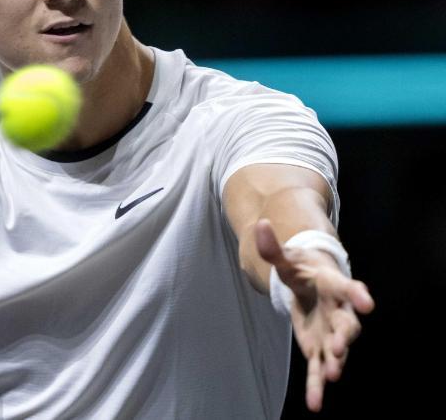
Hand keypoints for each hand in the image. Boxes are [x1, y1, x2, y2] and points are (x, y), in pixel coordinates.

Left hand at [254, 219, 375, 412]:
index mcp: (332, 285)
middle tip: (340, 346)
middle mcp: (338, 311)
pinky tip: (315, 404)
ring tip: (332, 377)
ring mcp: (330, 332)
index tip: (367, 303)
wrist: (308, 284)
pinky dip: (316, 385)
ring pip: (338, 350)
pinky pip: (318, 368)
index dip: (357, 295)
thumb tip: (259, 225)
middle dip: (345, 336)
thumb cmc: (300, 268)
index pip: (347, 288)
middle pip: (347, 324)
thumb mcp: (284, 258)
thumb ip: (273, 247)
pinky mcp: (318, 348)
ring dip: (335, 362)